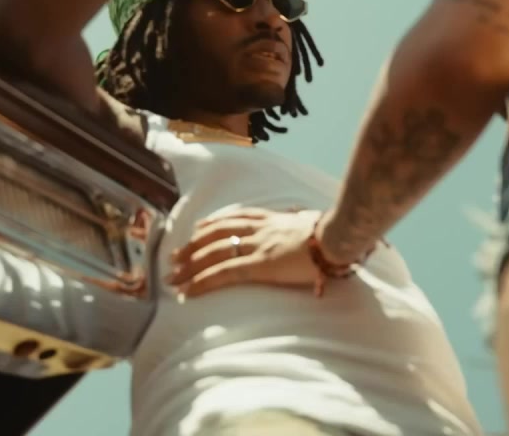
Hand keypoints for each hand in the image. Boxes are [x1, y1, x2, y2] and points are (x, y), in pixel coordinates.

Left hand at [168, 207, 320, 297]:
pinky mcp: (258, 266)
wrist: (336, 237)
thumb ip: (302, 221)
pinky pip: (223, 274)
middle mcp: (259, 230)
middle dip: (192, 247)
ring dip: (189, 267)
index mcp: (272, 219)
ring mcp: (256, 247)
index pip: (235, 218)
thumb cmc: (332, 232)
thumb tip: (304, 218)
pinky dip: (202, 282)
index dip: (213, 224)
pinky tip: (187, 291)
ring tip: (172, 278)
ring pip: (213, 254)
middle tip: (173, 258)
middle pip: (216, 234)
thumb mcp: (312, 221)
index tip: (197, 230)